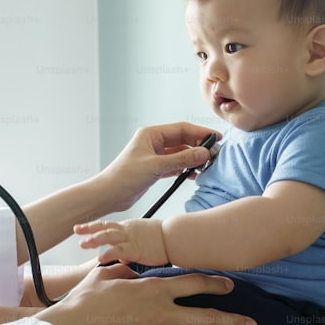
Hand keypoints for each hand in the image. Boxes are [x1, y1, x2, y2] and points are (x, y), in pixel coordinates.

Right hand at [35, 264, 256, 324]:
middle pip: (207, 317)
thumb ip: (123, 271)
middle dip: (233, 321)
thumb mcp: (104, 276)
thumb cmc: (85, 302)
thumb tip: (131, 271)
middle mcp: (163, 312)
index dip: (215, 284)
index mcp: (154, 288)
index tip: (230, 286)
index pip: (194, 284)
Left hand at [74, 218, 168, 265]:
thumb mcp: (145, 240)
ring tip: (83, 244)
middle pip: (104, 227)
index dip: (94, 226)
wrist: (176, 238)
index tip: (82, 228)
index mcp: (129, 227)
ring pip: (108, 236)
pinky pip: (119, 251)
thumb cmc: (164, 240)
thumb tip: (122, 258)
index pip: (107, 225)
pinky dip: (108, 254)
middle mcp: (127, 230)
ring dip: (94, 240)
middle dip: (89, 229)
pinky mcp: (135, 249)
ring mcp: (130, 239)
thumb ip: (131, 248)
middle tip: (76, 230)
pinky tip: (99, 258)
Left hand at [92, 123, 219, 213]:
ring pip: (179, 154)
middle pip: (182, 140)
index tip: (216, 138)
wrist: (108, 195)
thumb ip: (181, 159)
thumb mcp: (155, 166)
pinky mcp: (154, 170)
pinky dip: (185, 168)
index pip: (181, 129)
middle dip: (198, 146)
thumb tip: (203, 153)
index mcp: (150, 134)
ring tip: (207, 165)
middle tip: (214, 154)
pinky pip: (175, 165)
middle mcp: (152, 143)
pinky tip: (194, 174)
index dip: (200, 133)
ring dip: (192, 158)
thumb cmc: (124, 177)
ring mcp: (154, 156)